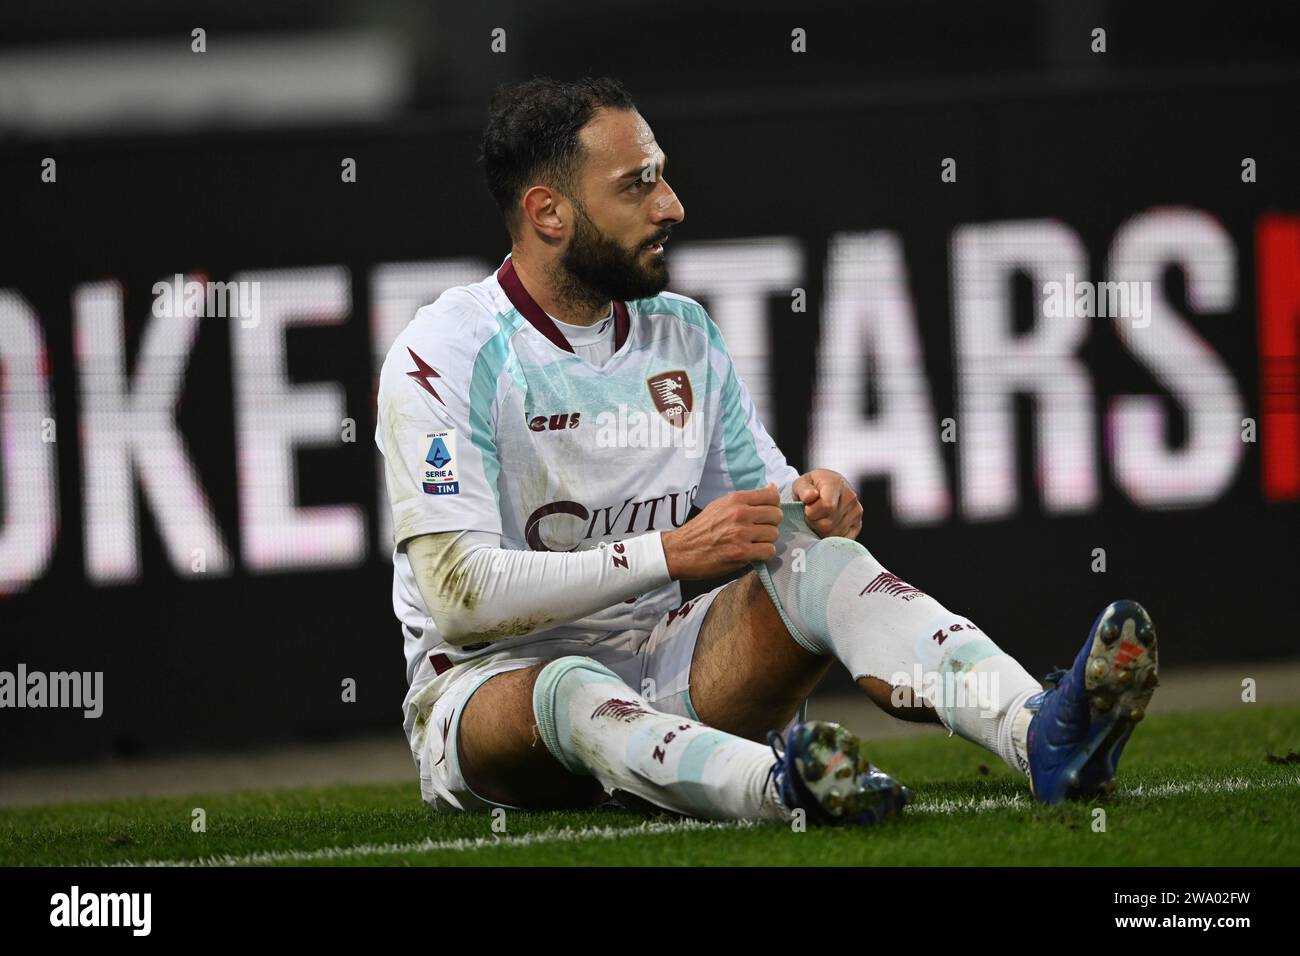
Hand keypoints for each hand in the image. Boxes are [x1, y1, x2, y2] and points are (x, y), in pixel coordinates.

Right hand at [661, 484, 782, 579]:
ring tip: (754, 544)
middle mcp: (740, 513)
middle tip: (760, 532)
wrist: (681, 550)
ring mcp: (741, 533)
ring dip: (767, 541)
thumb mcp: (721, 505)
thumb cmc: (701, 528)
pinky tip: (753, 554)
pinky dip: (764, 555)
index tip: (766, 515)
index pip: (771, 496)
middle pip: (776, 516)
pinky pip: (769, 552)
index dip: (773, 507)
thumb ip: (746, 499)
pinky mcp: (741, 553)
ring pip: (774, 535)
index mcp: (735, 499)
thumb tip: (772, 487)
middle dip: (771, 525)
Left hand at [792, 469, 861, 538]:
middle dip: (814, 523)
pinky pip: (842, 539)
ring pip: (834, 534)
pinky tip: (827, 527)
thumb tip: (810, 496)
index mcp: (836, 483)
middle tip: (811, 516)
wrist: (827, 488)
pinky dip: (831, 537)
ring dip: (821, 531)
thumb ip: (803, 489)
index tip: (806, 509)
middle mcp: (850, 497)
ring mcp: (856, 512)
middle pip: (828, 524)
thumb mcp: (801, 484)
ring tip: (819, 519)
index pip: (826, 507)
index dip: (811, 513)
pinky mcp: (858, 525)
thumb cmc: (812, 488)